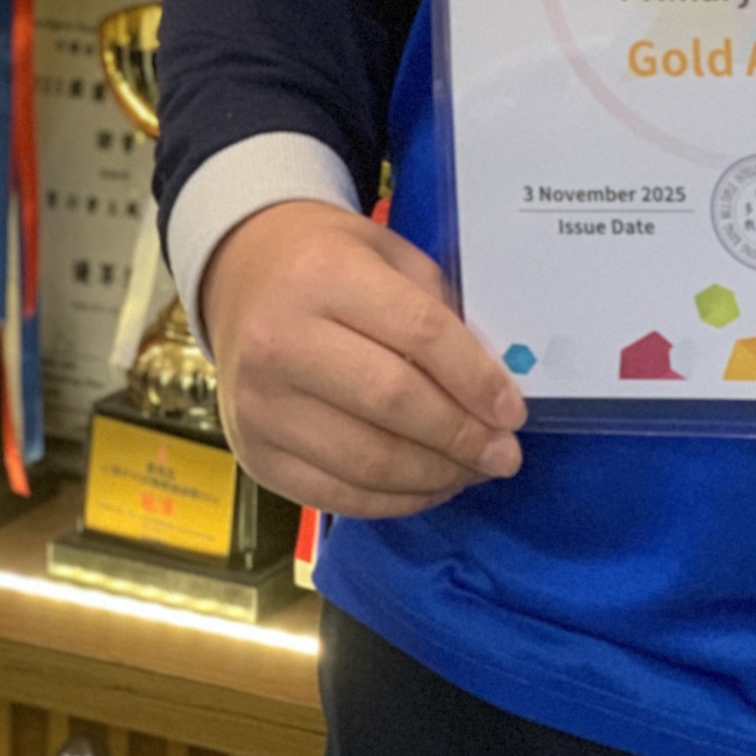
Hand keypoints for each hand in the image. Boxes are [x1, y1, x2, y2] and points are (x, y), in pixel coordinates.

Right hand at [199, 201, 526, 518]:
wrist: (242, 276)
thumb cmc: (329, 260)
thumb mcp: (388, 255)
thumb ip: (437, 310)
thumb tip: (491, 387)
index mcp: (324, 276)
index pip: (418, 334)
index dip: (475, 379)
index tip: (513, 412)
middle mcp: (281, 342)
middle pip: (393, 404)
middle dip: (461, 437)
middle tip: (504, 454)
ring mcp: (260, 407)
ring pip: (366, 461)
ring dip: (434, 476)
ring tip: (472, 472)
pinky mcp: (254, 456)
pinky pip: (336, 496)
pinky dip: (393, 501)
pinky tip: (427, 487)